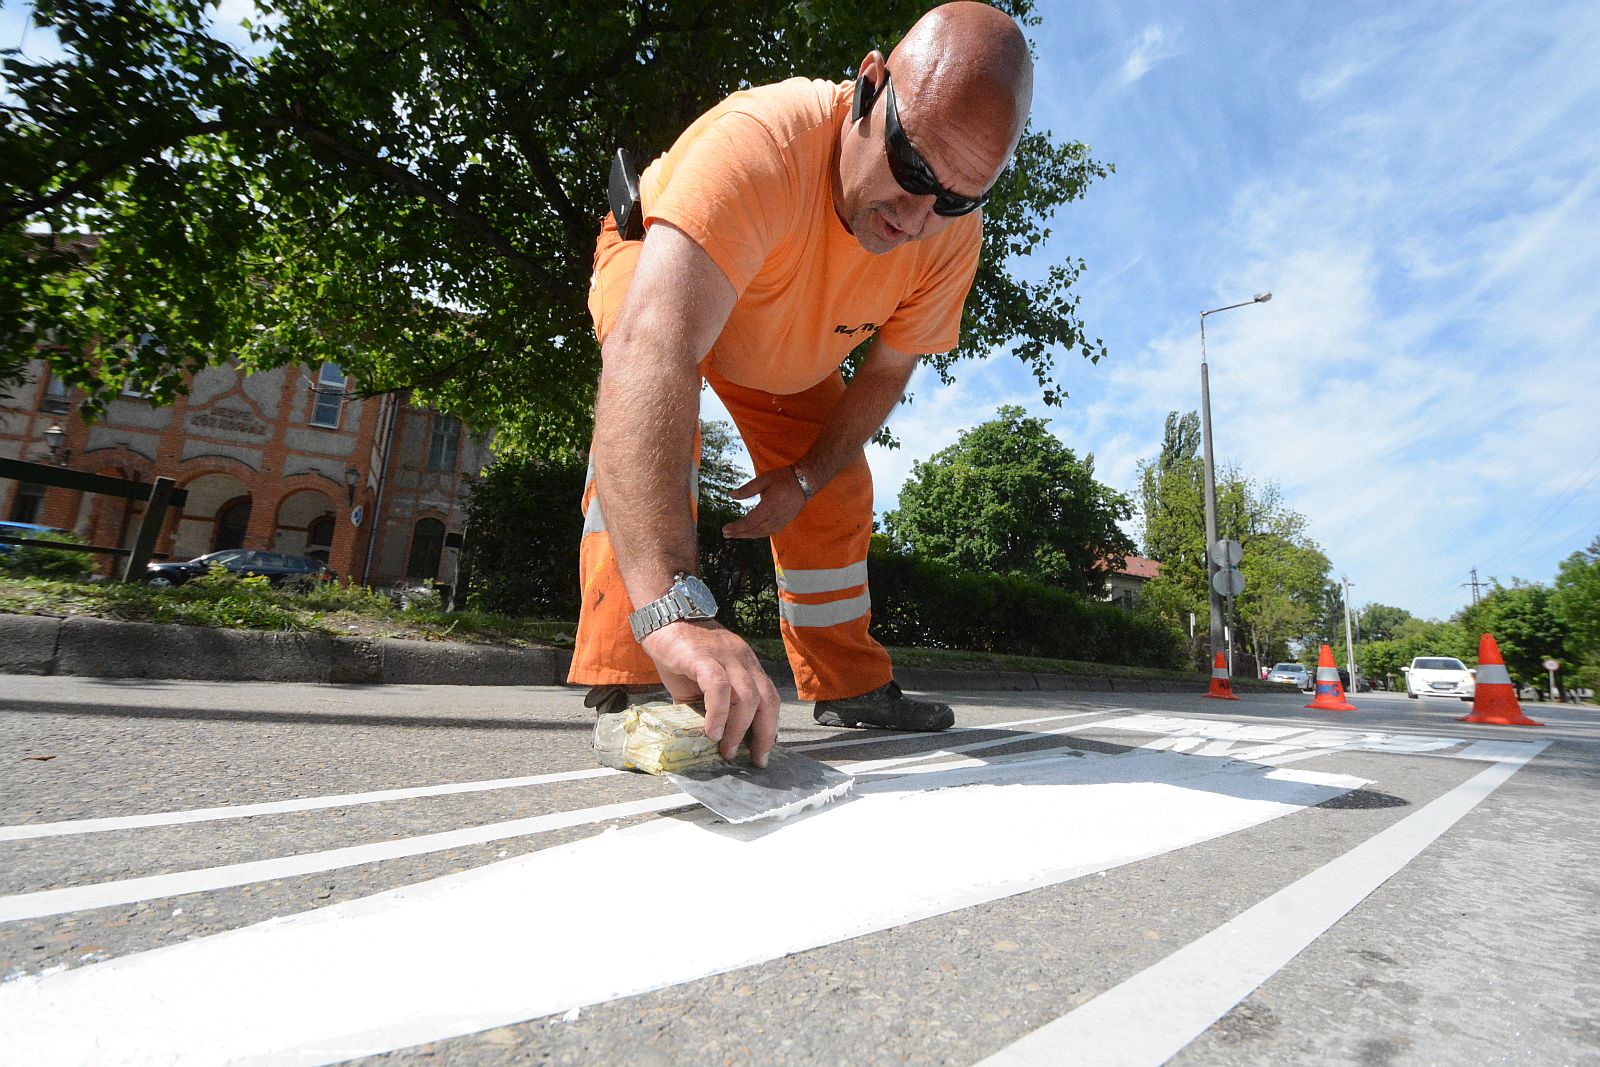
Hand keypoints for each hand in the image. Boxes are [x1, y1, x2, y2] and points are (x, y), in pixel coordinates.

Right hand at [638, 619, 779, 766]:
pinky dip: (718, 713)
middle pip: (767, 699)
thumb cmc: (681, 654)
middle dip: (763, 734)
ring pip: (747, 696)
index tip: (763, 752)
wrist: (662, 619)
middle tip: (753, 759)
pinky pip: (719, 688)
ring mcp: (725, 656)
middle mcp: (743, 659)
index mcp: (747, 665)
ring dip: (740, 729)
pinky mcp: (703, 657)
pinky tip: (711, 732)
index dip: (770, 727)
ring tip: (726, 750)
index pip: (770, 697)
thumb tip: (708, 740)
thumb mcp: (701, 683)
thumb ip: (708, 706)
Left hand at [722, 466, 807, 538]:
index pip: (748, 523)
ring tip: (736, 534)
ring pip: (761, 533)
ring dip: (747, 535)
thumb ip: (747, 489)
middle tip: (726, 534)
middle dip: (738, 534)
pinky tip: (751, 532)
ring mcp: (780, 522)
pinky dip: (757, 534)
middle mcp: (774, 518)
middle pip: (753, 531)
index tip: (724, 529)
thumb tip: (730, 495)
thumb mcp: (763, 479)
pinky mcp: (784, 522)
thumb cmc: (783, 479)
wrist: (805, 482)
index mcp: (768, 508)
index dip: (736, 528)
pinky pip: (768, 532)